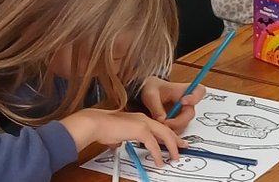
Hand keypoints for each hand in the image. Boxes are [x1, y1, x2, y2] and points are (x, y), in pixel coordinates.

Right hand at [61, 108, 187, 168]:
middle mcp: (144, 119)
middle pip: (166, 129)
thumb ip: (120, 138)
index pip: (159, 127)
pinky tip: (160, 160)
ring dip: (171, 147)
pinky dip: (158, 154)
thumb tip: (118, 145)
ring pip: (164, 135)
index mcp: (140, 119)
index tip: (173, 141)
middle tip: (183, 147)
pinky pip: (154, 144)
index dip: (167, 135)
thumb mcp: (116, 135)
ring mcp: (144, 123)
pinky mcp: (141, 130)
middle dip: (176, 139)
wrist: (96, 124)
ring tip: (175, 156)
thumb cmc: (102, 128)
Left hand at [139, 76, 203, 131]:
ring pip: (182, 125)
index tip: (183, 101)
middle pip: (190, 114)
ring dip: (171, 128)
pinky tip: (158, 129)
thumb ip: (156, 107)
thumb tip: (162, 120)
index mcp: (184, 91)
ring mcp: (182, 115)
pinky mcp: (176, 124)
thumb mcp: (150, 95)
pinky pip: (176, 131)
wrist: (146, 95)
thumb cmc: (151, 90)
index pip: (199, 91)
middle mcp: (187, 104)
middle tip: (164, 122)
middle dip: (177, 121)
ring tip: (157, 126)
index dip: (195, 97)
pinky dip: (167, 133)